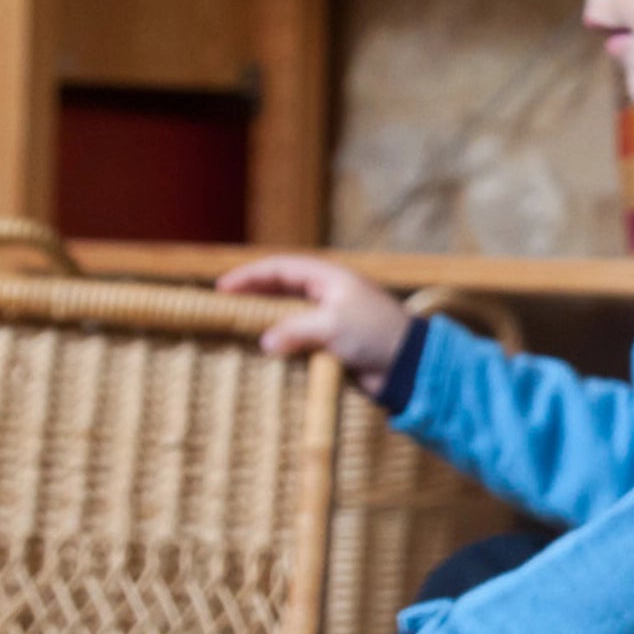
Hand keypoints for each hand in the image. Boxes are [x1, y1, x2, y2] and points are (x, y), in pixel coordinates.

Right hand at [216, 254, 410, 390]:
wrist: (411, 365)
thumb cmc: (376, 335)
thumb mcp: (332, 326)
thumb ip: (296, 330)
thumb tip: (266, 341)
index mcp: (328, 278)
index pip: (280, 269)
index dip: (249, 276)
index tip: (222, 289)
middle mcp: (327, 294)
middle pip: (281, 290)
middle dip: (253, 297)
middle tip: (224, 309)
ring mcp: (331, 318)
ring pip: (289, 315)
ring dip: (266, 322)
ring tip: (238, 331)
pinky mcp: (335, 343)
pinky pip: (301, 338)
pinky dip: (283, 343)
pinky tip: (266, 354)